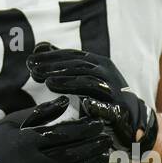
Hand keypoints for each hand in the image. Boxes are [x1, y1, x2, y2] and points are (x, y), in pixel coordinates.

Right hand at [0, 96, 111, 162]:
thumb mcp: (12, 121)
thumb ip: (40, 112)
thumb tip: (65, 101)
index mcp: (28, 141)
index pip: (64, 133)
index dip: (84, 129)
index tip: (98, 123)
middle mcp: (34, 162)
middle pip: (71, 153)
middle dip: (92, 146)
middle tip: (107, 139)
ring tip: (104, 155)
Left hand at [26, 43, 159, 156]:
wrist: (131, 116)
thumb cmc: (100, 93)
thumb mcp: (82, 75)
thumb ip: (62, 62)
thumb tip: (39, 46)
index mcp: (96, 62)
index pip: (71, 55)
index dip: (50, 56)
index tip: (30, 60)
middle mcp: (106, 71)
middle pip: (77, 66)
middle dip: (55, 67)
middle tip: (33, 71)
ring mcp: (114, 89)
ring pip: (89, 81)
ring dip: (68, 82)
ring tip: (48, 83)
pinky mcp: (119, 108)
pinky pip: (108, 106)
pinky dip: (96, 104)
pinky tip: (84, 104)